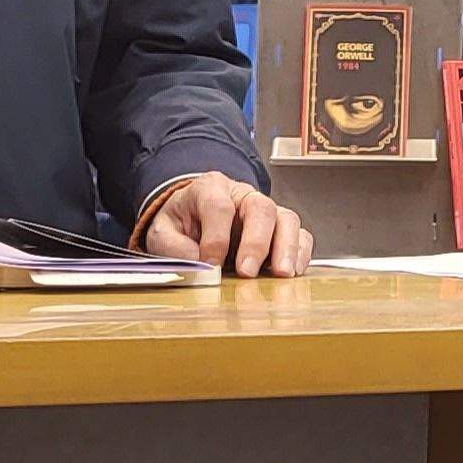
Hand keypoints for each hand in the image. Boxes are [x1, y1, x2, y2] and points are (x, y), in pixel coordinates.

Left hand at [140, 172, 313, 277]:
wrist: (191, 222)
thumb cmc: (180, 225)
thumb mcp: (162, 233)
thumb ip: (175, 248)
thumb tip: (200, 267)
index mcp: (211, 188)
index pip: (218, 206)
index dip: (216, 236)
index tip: (211, 264)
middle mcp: (243, 196)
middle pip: (260, 208)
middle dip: (255, 242)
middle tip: (246, 271)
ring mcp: (266, 212)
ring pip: (286, 219)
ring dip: (286, 247)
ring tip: (281, 274)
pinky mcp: (280, 230)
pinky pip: (300, 236)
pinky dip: (300, 254)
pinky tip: (293, 273)